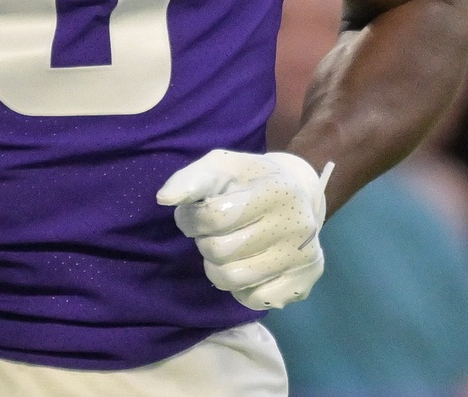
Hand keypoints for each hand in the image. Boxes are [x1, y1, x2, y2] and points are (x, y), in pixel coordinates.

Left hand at [156, 149, 329, 309]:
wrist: (298, 196)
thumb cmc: (248, 180)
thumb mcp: (221, 167)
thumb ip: (191, 179)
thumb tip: (164, 198)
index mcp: (277, 190)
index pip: (215, 217)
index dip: (191, 219)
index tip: (192, 214)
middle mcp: (297, 226)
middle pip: (220, 252)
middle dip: (204, 242)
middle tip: (212, 232)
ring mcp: (302, 259)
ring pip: (232, 280)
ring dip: (216, 267)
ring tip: (226, 248)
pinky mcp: (302, 286)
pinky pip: (252, 300)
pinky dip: (240, 288)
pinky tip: (248, 265)